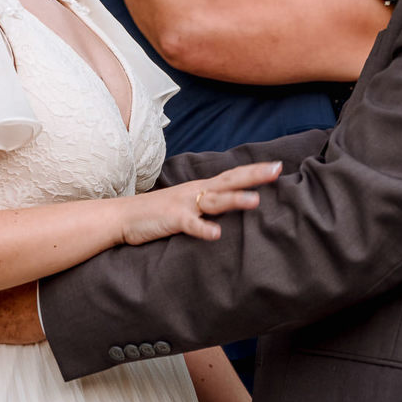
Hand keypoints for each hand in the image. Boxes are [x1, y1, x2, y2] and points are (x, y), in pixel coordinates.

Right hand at [121, 161, 281, 244]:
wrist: (123, 216)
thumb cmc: (157, 213)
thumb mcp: (187, 205)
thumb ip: (207, 205)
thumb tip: (229, 208)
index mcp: (201, 188)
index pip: (232, 175)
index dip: (254, 171)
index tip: (277, 166)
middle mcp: (196, 191)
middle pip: (230, 180)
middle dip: (254, 176)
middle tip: (277, 170)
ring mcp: (184, 204)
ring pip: (214, 200)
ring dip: (235, 199)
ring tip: (256, 200)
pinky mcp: (172, 219)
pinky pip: (190, 225)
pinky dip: (203, 229)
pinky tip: (216, 234)